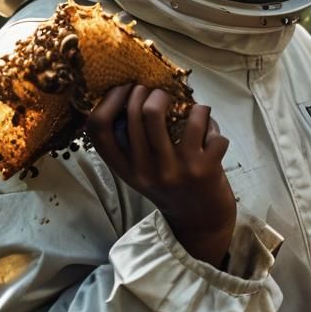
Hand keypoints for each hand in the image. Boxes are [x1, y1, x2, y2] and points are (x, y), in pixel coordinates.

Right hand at [87, 84, 236, 267]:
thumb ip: (135, 144)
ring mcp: (174, 169)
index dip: (108, 101)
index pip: (99, 131)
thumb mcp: (143, 172)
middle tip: (161, 93)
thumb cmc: (173, 187)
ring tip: (193, 111)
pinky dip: (212, 122)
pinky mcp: (203, 168)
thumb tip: (135, 93)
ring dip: (186, 103)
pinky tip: (211, 134)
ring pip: (171, 112)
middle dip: (152, 91)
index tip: (125, 88)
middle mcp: (146, 170)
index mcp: (126, 169)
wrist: (202, 223)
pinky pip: (206, 124)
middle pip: (138, 113)